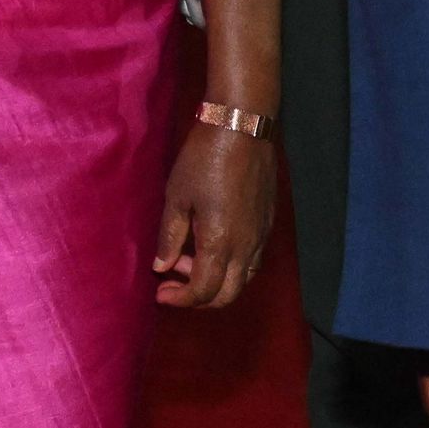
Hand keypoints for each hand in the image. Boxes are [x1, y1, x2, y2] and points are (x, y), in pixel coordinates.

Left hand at [152, 122, 274, 307]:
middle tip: (173, 281)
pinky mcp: (268, 225)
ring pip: (244, 280)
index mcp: (220, 243)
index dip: (180, 299)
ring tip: (188, 260)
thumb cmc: (203, 159)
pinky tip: (212, 246)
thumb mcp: (177, 196)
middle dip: (198, 298)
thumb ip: (169, 236)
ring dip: (216, 282)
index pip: (203, 291)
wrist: (242, 129)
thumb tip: (161, 266)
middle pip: (227, 295)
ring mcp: (261, 237)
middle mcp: (246, 248)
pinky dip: (232, 267)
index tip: (160, 292)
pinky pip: (253, 262)